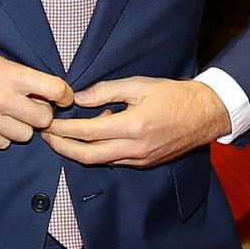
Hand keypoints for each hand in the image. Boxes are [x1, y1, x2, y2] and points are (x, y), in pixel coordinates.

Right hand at [0, 46, 72, 149]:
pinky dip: (3, 136)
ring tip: (11, 115)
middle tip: (34, 107)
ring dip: (23, 127)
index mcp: (11, 75)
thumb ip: (22, 77)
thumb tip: (46, 92)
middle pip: (44, 118)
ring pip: (25, 135)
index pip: (55, 89)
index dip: (64, 95)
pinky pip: (3, 143)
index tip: (63, 97)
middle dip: (43, 114)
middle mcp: (2, 98)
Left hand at [41, 77, 229, 167]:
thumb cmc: (173, 95)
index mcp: (132, 127)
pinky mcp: (144, 163)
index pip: (87, 132)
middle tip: (45, 136)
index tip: (48, 123)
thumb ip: (106, 92)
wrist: (204, 114)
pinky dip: (97, 152)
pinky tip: (91, 139)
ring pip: (99, 162)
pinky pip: (113, 161)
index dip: (63, 130)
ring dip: (77, 152)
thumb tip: (78, 98)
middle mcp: (134, 149)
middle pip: (87, 156)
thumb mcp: (138, 85)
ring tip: (61, 137)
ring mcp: (140, 160)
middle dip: (62, 147)